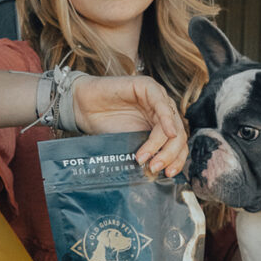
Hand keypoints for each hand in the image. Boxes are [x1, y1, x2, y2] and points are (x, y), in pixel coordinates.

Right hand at [72, 75, 187, 176]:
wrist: (82, 108)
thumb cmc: (105, 126)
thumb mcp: (130, 146)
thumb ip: (147, 154)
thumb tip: (159, 173)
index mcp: (163, 127)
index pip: (179, 145)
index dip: (177, 160)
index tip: (169, 173)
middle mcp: (163, 113)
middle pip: (179, 136)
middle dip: (169, 155)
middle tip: (155, 167)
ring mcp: (157, 99)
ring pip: (172, 123)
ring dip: (161, 143)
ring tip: (145, 156)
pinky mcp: (147, 86)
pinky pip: (162, 103)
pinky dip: (167, 119)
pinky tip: (168, 132)